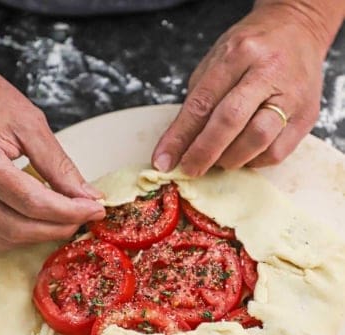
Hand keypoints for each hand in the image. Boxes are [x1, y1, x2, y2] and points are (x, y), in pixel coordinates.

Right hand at [0, 63, 104, 249]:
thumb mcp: (30, 125)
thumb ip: (59, 165)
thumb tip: (88, 196)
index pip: (34, 202)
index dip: (70, 211)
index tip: (96, 209)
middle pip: (21, 227)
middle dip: (61, 226)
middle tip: (87, 215)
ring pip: (9, 238)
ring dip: (44, 234)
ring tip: (70, 216)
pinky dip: (25, 234)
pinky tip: (45, 220)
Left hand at [152, 2, 329, 175]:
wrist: (298, 30)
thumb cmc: (251, 49)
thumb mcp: (217, 62)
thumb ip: (199, 101)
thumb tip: (178, 146)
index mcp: (238, 53)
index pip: (202, 102)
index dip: (179, 137)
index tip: (163, 161)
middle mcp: (267, 71)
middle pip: (230, 121)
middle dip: (203, 152)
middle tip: (189, 169)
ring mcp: (292, 95)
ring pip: (257, 140)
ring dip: (230, 159)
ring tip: (218, 160)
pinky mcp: (307, 116)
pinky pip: (276, 152)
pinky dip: (254, 161)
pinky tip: (244, 155)